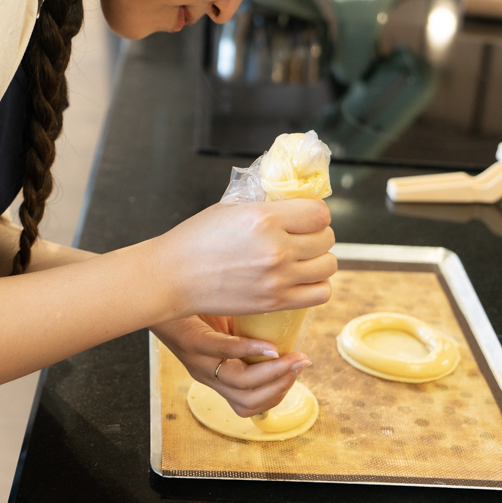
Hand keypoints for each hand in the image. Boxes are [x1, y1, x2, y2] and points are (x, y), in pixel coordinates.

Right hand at [149, 199, 335, 318]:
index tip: (305, 216)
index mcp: (264, 218)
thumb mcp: (231, 208)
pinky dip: (316, 286)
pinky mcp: (274, 302)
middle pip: (327, 238)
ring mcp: (276, 278)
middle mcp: (275, 248)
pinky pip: (319, 294)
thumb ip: (267, 205)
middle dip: (318, 235)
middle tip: (302, 237)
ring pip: (328, 266)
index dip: (316, 213)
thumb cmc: (196, 239)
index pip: (319, 213)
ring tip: (302, 259)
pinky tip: (300, 279)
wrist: (173, 276)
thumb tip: (295, 200)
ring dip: (319, 260)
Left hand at [151, 315, 312, 417]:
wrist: (155, 290)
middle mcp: (208, 375)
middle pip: (249, 401)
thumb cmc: (195, 306)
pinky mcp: (192, 341)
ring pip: (240, 385)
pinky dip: (249, 350)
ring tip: (293, 358)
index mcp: (217, 375)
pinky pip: (222, 352)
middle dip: (281, 387)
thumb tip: (288, 323)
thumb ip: (251, 331)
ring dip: (273, 375)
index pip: (250, 404)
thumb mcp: (227, 325)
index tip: (297, 371)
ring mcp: (199, 360)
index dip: (277, 394)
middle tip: (301, 364)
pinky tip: (270, 345)